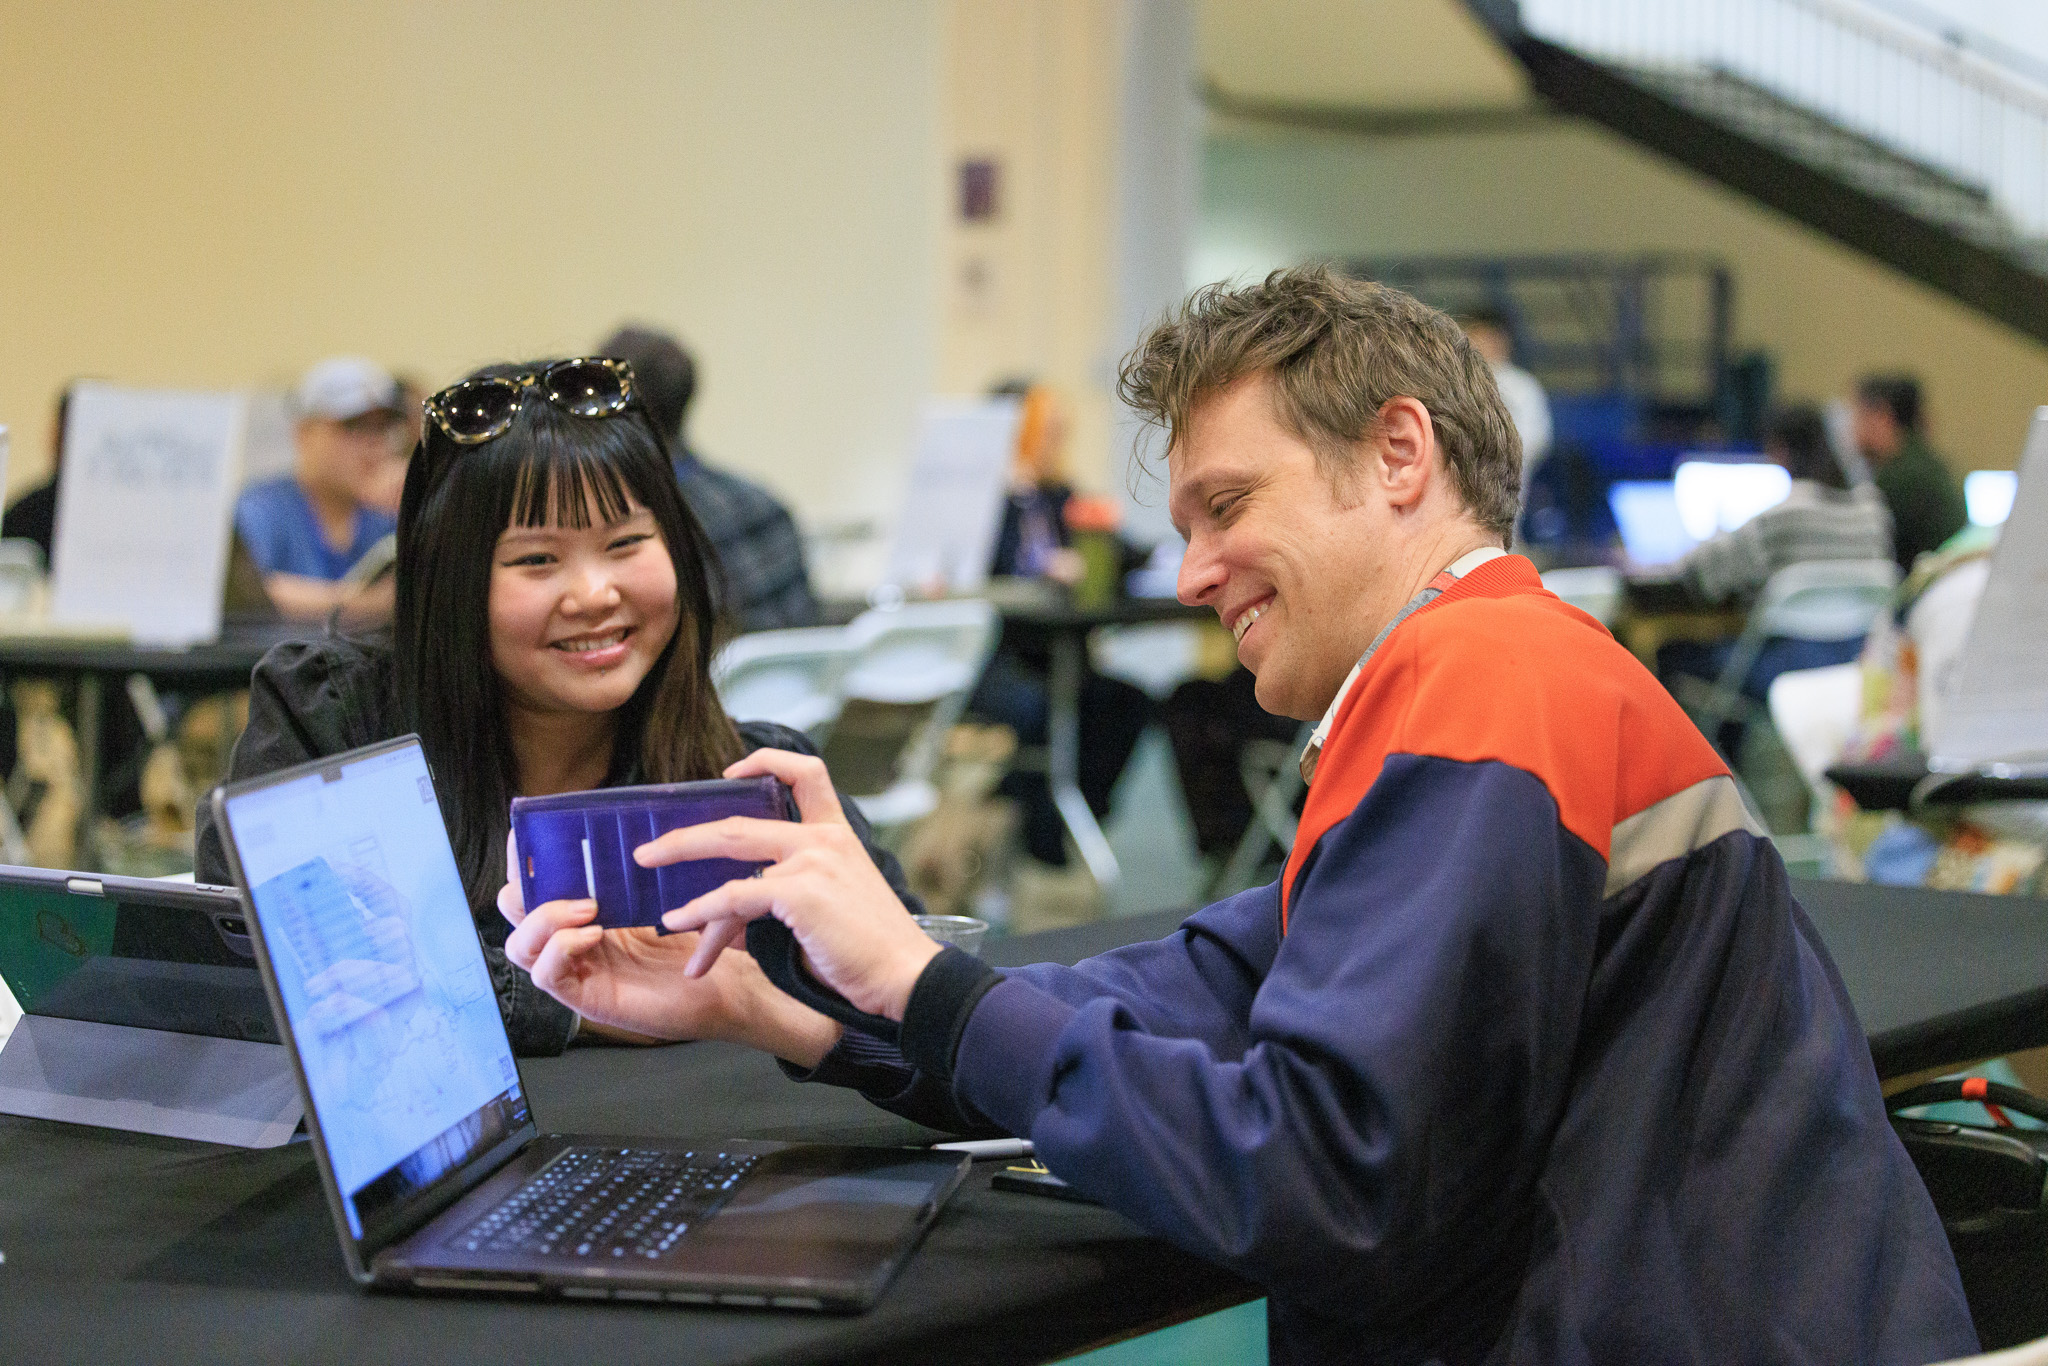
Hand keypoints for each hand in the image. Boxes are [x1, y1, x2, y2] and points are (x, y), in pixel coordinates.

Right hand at [496, 833, 840, 1063]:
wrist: (732, 984)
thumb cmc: (704, 936)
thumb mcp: (667, 889)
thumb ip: (639, 863)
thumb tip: (626, 814)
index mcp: (586, 906)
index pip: (537, 879)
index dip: (525, 857)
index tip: (534, 831)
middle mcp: (573, 937)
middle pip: (515, 909)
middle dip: (522, 884)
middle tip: (549, 870)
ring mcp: (576, 969)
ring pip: (519, 944)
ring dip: (542, 917)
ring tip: (587, 907)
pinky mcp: (587, 997)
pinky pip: (544, 975)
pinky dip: (559, 948)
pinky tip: (593, 933)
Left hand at [641, 749, 942, 1022]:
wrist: (905, 977)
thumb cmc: (870, 951)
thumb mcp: (828, 908)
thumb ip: (783, 898)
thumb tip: (727, 914)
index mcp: (838, 836)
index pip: (806, 772)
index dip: (764, 763)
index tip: (730, 774)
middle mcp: (825, 838)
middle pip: (741, 818)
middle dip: (686, 835)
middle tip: (650, 850)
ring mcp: (813, 860)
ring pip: (730, 854)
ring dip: (683, 867)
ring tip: (653, 893)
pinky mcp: (800, 892)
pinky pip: (733, 897)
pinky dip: (700, 912)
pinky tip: (679, 924)